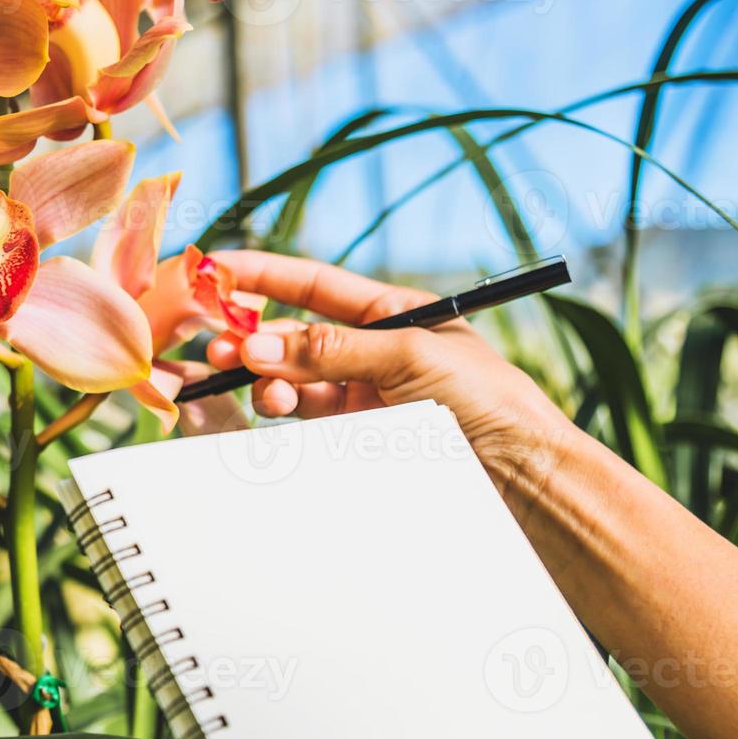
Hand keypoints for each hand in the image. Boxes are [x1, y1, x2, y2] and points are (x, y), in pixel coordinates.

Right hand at [204, 250, 577, 496]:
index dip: (266, 275)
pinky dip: (279, 406)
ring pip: (292, 377)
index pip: (316, 285)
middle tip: (218, 347)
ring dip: (264, 376)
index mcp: (391, 313)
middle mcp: (370, 350)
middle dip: (254, 336)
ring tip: (254, 384)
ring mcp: (361, 393)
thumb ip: (332, 349)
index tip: (218, 269)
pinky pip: (303, 414)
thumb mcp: (410, 355)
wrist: (519, 470)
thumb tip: (258, 345)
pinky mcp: (356, 434)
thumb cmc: (485, 396)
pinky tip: (268, 405)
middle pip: (295, 334)